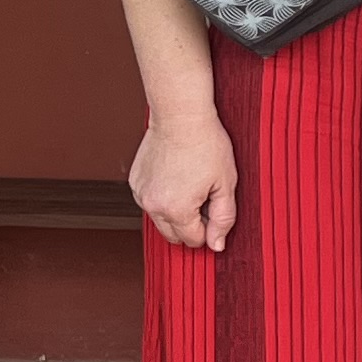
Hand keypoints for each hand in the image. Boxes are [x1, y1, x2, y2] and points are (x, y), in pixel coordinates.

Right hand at [129, 114, 237, 251]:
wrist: (180, 116)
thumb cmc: (206, 145)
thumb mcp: (226, 184)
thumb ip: (223, 219)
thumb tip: (216, 245)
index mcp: (176, 210)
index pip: (194, 240)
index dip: (209, 228)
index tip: (214, 207)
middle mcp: (153, 206)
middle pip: (173, 236)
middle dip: (191, 225)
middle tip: (204, 198)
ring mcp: (140, 194)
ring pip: (160, 220)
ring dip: (175, 212)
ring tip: (190, 184)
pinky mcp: (135, 182)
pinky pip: (150, 202)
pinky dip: (162, 198)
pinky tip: (176, 177)